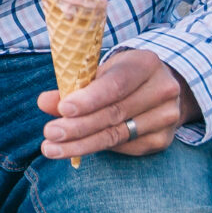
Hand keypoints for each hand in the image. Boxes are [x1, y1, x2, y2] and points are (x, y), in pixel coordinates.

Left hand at [38, 49, 193, 159]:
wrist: (159, 88)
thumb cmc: (121, 76)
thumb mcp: (100, 71)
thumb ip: (73, 86)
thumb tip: (44, 102)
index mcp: (146, 63)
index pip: (116, 84)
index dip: (89, 99)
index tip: (62, 110)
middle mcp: (163, 89)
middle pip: (115, 113)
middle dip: (78, 127)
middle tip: (50, 133)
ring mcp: (167, 116)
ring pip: (117, 135)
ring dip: (81, 145)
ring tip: (52, 149)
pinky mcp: (164, 139)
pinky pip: (126, 148)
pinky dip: (99, 148)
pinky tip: (77, 148)